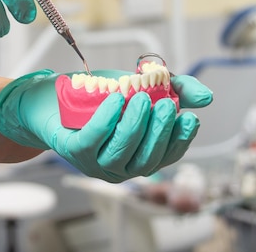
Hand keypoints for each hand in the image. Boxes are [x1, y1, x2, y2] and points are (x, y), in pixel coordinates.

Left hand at [0, 70, 212, 182]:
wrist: (50, 99)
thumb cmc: (96, 97)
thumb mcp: (138, 88)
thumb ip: (173, 90)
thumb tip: (204, 99)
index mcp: (137, 156)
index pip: (166, 157)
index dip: (180, 141)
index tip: (189, 118)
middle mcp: (118, 167)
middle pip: (145, 159)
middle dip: (157, 132)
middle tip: (162, 105)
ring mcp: (94, 162)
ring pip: (120, 153)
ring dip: (134, 127)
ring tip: (141, 99)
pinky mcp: (72, 150)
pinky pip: (92, 139)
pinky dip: (106, 120)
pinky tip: (114, 100)